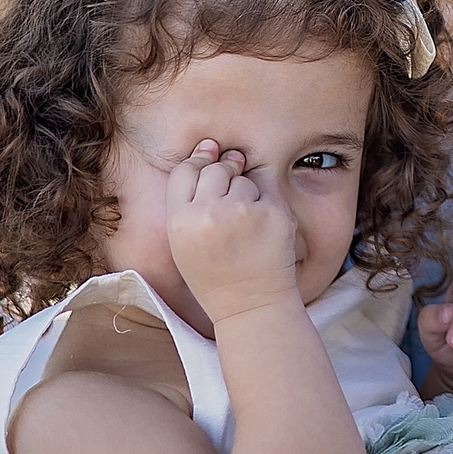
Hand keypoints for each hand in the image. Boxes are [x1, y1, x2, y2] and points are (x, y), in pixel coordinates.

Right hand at [166, 141, 303, 323]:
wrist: (250, 305)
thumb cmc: (216, 275)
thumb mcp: (184, 243)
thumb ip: (189, 201)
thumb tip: (211, 148)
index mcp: (180, 222)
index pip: (184, 171)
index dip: (197, 161)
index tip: (209, 157)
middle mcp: (208, 213)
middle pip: (214, 169)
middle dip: (224, 175)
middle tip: (232, 205)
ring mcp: (242, 212)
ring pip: (243, 179)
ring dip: (247, 193)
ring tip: (245, 228)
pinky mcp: (272, 213)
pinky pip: (267, 192)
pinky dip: (267, 205)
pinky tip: (263, 231)